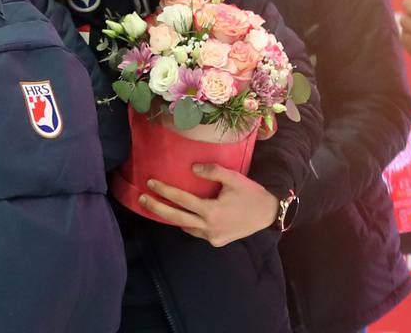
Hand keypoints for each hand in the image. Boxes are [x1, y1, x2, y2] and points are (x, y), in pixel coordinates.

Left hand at [140, 165, 280, 245]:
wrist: (269, 214)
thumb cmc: (250, 194)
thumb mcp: (234, 178)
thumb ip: (213, 171)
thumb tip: (192, 168)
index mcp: (212, 211)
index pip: (182, 200)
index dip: (164, 191)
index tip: (150, 182)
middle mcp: (210, 227)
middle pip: (176, 218)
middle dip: (157, 208)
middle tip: (141, 199)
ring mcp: (213, 237)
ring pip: (185, 227)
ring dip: (171, 217)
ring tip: (156, 206)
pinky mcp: (217, 241)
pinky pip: (196, 232)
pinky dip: (186, 224)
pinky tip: (180, 216)